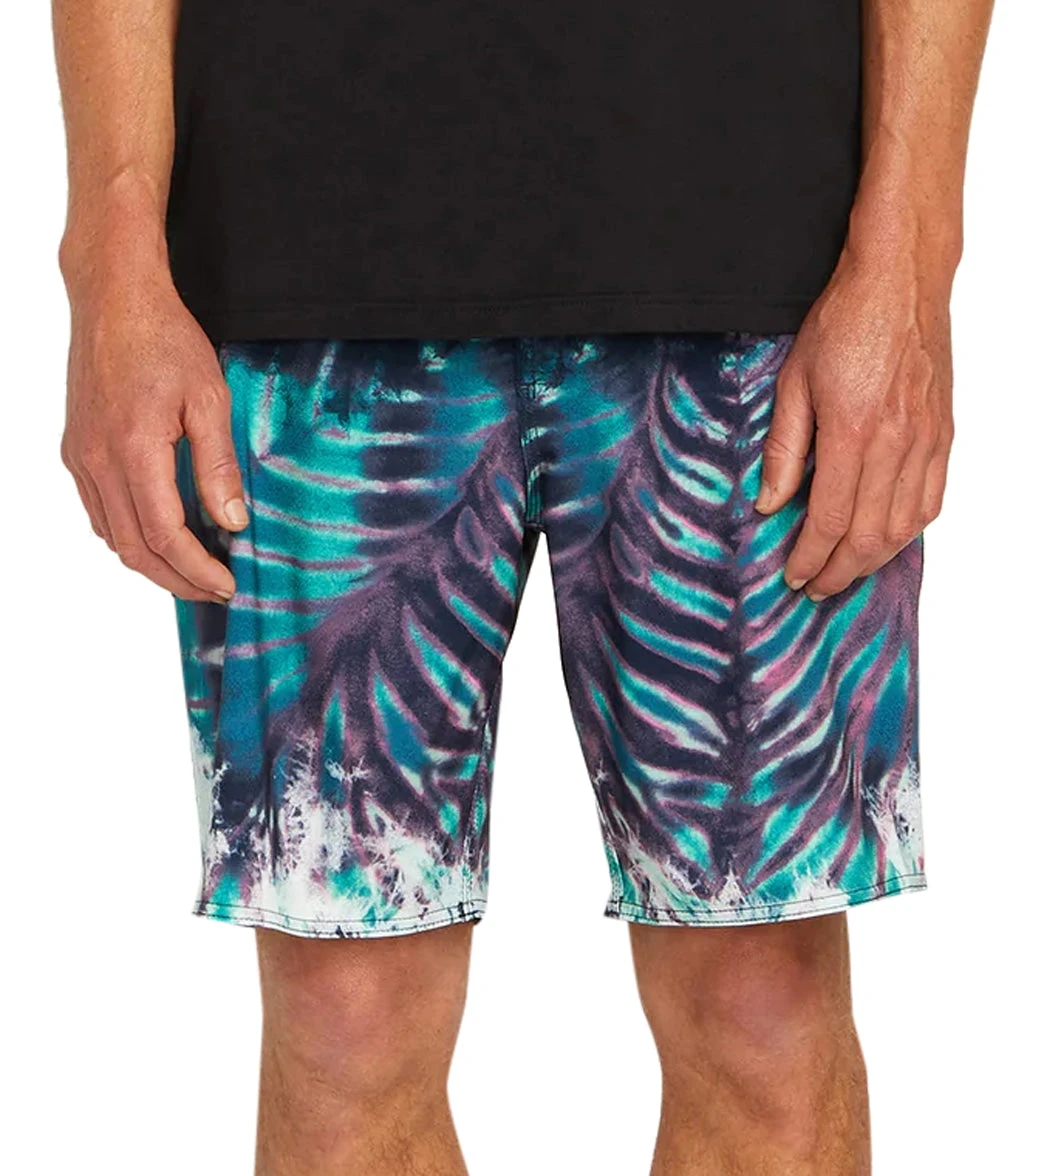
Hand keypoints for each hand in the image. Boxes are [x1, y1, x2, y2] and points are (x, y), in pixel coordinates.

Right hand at [61, 249, 246, 601]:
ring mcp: (81, 457)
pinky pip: (99, 512)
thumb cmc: (164, 339)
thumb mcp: (210, 399)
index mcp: (133, 449)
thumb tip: (232, 521)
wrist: (114, 299)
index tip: (227, 583)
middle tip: (215, 591)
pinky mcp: (76, 450)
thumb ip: (219, 465)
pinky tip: (158, 539)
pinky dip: (128, 537)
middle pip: (133, 548)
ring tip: (192, 572)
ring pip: (112, 535)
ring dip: (151, 563)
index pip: (163, 534)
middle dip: (177, 579)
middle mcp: (97, 460)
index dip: (196, 568)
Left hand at [755, 245, 953, 600]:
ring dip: (873, 560)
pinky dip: (908, 531)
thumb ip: (783, 449)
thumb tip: (769, 504)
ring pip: (904, 526)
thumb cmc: (844, 323)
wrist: (899, 281)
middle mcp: (897, 443)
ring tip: (845, 573)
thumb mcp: (793, 383)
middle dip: (839, 571)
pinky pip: (932, 499)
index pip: (831, 519)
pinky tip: (887, 541)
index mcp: (854, 432)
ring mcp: (926, 440)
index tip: (793, 576)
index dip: (811, 557)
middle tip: (814, 588)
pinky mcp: (943, 433)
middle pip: (869, 534)